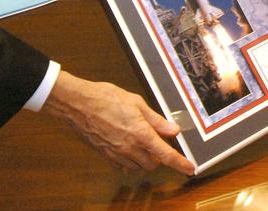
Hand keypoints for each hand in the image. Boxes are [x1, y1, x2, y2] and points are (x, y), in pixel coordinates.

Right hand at [43, 70, 194, 174]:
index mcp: (140, 133)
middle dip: (159, 157)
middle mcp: (129, 147)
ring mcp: (116, 154)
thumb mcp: (136, 103)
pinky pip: (123, 166)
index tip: (189, 168)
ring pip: (138, 167)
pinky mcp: (105, 155)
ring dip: (144, 159)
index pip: (166, 154)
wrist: (78, 104)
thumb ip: (156, 120)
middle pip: (153, 164)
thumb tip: (174, 130)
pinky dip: (130, 160)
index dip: (180, 163)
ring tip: (141, 142)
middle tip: (157, 142)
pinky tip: (128, 147)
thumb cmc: (105, 98)